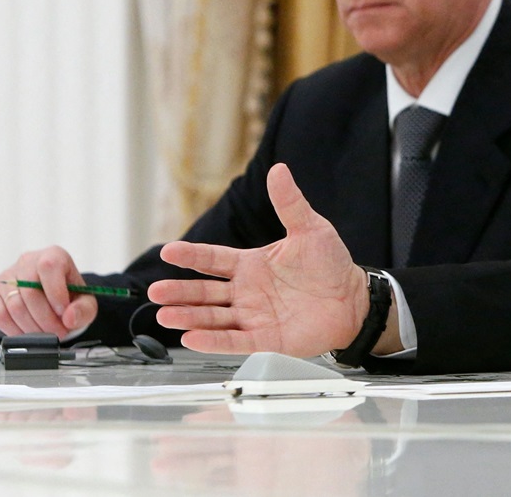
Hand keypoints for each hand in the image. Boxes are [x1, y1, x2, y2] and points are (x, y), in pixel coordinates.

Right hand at [0, 246, 97, 339]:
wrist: (49, 299)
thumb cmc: (68, 297)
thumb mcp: (85, 302)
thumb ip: (84, 309)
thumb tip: (69, 317)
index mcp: (54, 255)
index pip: (49, 266)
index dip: (56, 293)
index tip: (63, 313)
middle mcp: (28, 261)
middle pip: (30, 292)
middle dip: (45, 319)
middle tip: (57, 332)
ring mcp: (8, 276)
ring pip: (15, 306)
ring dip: (31, 328)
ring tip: (45, 335)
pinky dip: (14, 330)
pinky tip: (28, 334)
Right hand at [150, 163, 369, 356]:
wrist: (353, 299)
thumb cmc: (331, 264)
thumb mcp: (310, 229)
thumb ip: (289, 203)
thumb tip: (278, 169)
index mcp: (252, 264)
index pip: (213, 259)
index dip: (191, 255)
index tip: (169, 251)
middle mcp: (246, 291)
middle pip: (205, 291)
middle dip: (180, 292)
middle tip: (156, 291)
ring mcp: (253, 316)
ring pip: (213, 317)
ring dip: (189, 317)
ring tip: (165, 316)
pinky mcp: (265, 338)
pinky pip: (235, 341)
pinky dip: (213, 341)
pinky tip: (192, 338)